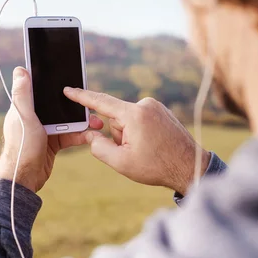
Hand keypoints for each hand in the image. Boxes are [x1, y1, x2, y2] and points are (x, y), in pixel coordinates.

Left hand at [0, 67, 103, 192]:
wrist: (24, 178)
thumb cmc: (21, 146)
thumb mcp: (23, 116)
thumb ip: (22, 94)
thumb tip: (20, 69)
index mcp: (25, 107)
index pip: (41, 90)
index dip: (55, 84)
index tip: (71, 78)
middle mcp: (34, 117)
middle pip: (58, 105)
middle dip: (76, 104)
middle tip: (92, 103)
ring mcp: (44, 131)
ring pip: (67, 120)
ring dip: (82, 121)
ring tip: (97, 122)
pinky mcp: (52, 143)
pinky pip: (69, 135)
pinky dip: (80, 135)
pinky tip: (91, 135)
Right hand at [63, 88, 209, 194]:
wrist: (190, 167)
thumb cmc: (157, 167)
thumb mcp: (120, 162)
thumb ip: (98, 147)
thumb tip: (91, 134)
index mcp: (134, 114)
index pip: (101, 102)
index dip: (81, 97)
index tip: (68, 90)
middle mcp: (145, 105)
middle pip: (115, 118)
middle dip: (119, 135)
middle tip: (135, 152)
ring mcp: (155, 106)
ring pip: (128, 120)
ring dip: (130, 135)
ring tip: (147, 150)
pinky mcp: (162, 111)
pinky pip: (140, 120)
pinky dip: (140, 132)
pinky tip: (153, 145)